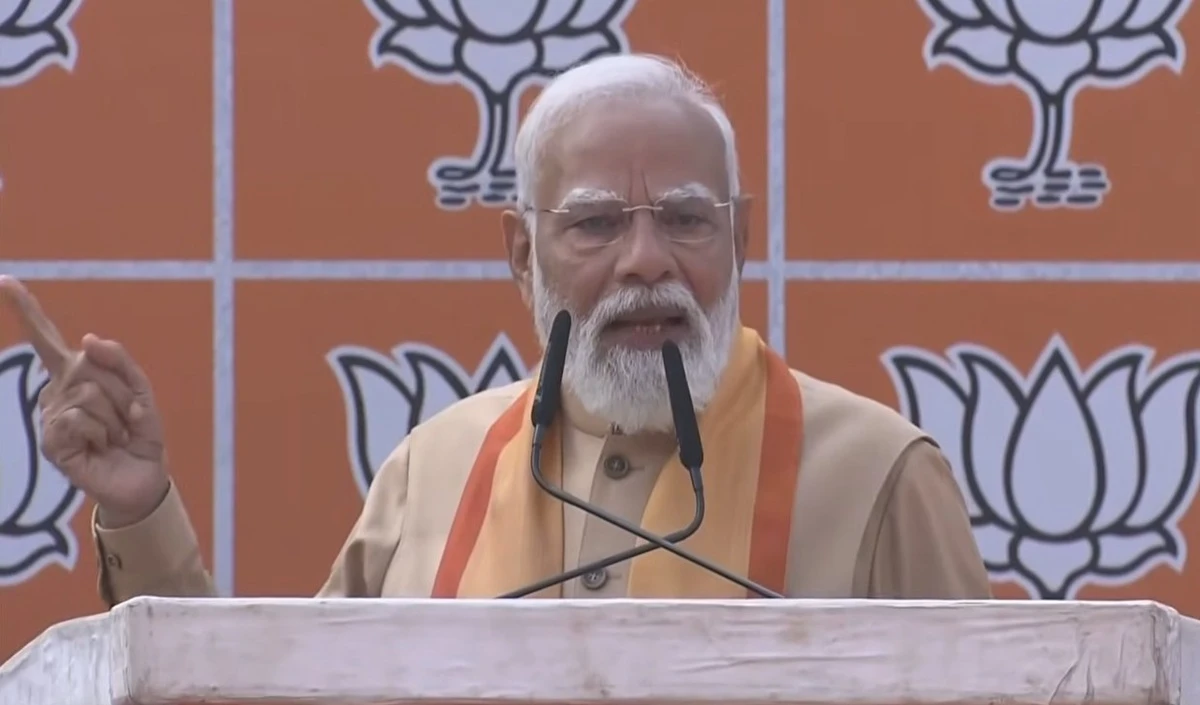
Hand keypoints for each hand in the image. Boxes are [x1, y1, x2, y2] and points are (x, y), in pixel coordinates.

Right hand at [0, 276, 169, 527]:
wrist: (144, 476)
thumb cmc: (139, 432)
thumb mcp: (141, 391)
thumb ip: (119, 361)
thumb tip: (86, 339)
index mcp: (75, 374)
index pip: (46, 338)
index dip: (26, 309)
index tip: (6, 281)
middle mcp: (56, 391)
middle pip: (91, 368)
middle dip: (123, 393)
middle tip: (125, 419)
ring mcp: (49, 416)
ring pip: (89, 394)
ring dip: (115, 417)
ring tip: (114, 435)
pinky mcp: (50, 441)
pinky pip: (79, 419)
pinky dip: (101, 432)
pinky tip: (99, 446)